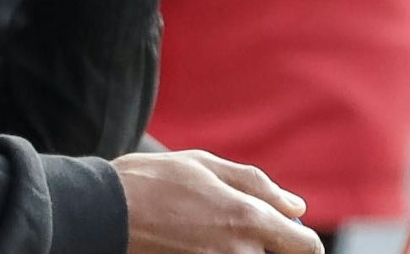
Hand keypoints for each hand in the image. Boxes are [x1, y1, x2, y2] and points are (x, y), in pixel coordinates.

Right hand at [115, 151, 321, 253]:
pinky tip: (196, 241)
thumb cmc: (152, 180)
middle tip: (237, 227)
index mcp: (248, 218)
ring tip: (210, 231)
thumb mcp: (204, 164)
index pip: (305, 247)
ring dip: (241, 250)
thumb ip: (257, 185)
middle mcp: (239, 251)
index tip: (289, 233)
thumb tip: (296, 207)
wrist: (104, 211)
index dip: (302, 240)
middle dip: (269, 245)